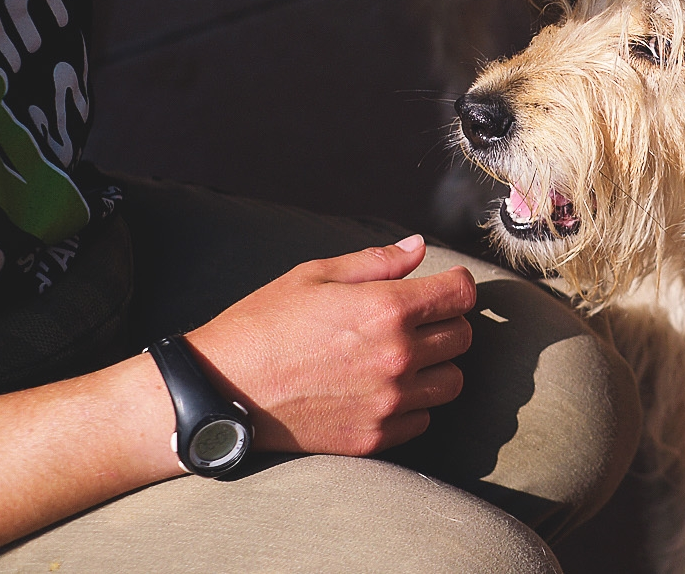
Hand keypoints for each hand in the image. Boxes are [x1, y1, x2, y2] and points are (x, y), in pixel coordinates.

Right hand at [186, 235, 472, 455]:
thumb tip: (419, 247)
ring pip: (452, 381)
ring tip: (404, 358)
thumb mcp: (315, 276)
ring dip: (437, 366)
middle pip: (463, 337)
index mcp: (387, 309)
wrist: (221, 387)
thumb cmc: (264, 324)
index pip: (461, 293)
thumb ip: (377, 261)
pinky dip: (413, 405)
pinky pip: (422, 419)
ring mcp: (388, 401)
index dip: (455, 285)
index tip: (441, 287)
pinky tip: (384, 390)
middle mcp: (397, 357)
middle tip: (416, 321)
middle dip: (446, 322)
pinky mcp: (375, 436)